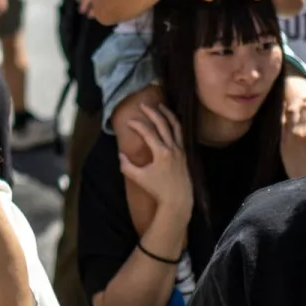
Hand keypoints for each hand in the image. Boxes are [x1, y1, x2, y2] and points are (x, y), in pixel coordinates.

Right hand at [118, 105, 193, 226]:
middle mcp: (173, 148)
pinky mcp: (185, 154)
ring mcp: (181, 150)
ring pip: (176, 126)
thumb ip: (127, 166)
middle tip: (143, 105)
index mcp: (161, 152)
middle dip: (152, 112)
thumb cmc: (158, 190)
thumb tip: (120, 154)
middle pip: (163, 124)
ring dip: (167, 114)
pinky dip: (175, 124)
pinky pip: (181, 133)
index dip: (137, 125)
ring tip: (160, 106)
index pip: (148, 132)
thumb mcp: (139, 178)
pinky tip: (171, 121)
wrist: (178, 200)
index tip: (129, 122)